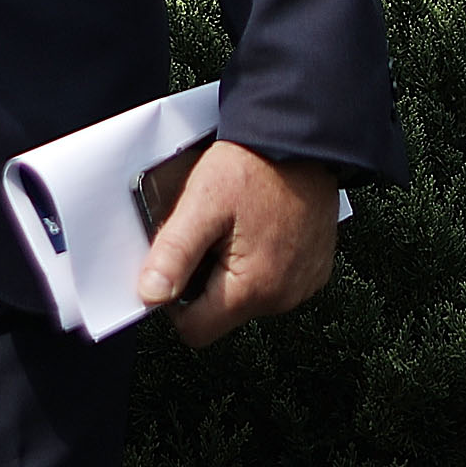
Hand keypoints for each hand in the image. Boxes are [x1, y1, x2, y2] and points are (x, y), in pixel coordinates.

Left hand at [133, 140, 338, 347]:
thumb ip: (173, 254)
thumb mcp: (202, 203)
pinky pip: (276, 281)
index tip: (177, 265)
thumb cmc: (256, 164)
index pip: (195, 330)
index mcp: (253, 288)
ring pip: (248, 297)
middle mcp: (284, 296)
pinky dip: (263, 261)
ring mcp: (303, 284)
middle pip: (222, 312)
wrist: (302, 137)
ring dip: (235, 270)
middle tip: (210, 233)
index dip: (175, 302)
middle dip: (207, 279)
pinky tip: (260, 227)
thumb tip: (150, 295)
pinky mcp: (315, 269)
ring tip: (237, 226)